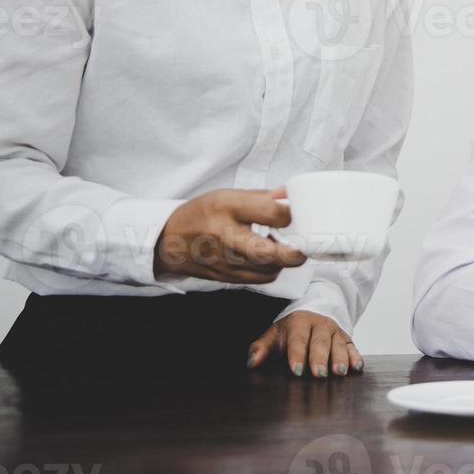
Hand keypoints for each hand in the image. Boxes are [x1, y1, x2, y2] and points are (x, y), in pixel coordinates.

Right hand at [153, 188, 305, 283]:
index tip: (296, 212)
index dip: (291, 213)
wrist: (169, 241)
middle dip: (295, 251)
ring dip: (284, 259)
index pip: (270, 212)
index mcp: (227, 209)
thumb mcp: (229, 195)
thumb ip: (263, 197)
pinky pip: (262, 277)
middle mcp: (226, 238)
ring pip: (271, 269)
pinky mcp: (229, 278)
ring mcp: (226, 262)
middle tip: (304, 242)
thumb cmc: (201, 215)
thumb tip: (291, 196)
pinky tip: (267, 255)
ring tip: (281, 245)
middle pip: (270, 253)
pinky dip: (272, 268)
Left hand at [248, 310, 362, 377]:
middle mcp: (320, 325)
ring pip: (339, 345)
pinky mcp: (347, 339)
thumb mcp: (274, 334)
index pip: (298, 339)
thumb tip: (252, 363)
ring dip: (340, 359)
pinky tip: (357, 367)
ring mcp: (335, 332)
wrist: (313, 312)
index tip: (296, 370)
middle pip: (320, 342)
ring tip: (340, 372)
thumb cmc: (291, 330)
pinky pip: (353, 347)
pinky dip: (356, 357)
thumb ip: (262, 347)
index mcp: (300, 322)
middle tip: (319, 374)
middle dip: (320, 358)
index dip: (297, 354)